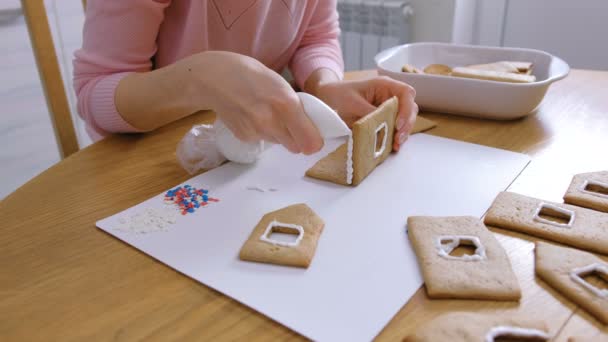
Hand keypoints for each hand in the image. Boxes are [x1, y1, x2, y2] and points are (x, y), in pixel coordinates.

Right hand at [188, 51, 322, 153]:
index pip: (311, 143)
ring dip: (278, 133)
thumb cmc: (250, 74)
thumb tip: (312, 127)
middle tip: (289, 122)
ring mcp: (256, 132)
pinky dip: (261, 132)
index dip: (313, 140)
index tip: (311, 133)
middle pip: (296, 147)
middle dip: (296, 138)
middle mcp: (272, 122)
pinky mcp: (244, 137)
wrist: (213, 78)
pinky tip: (251, 115)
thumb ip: (297, 106)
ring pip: (279, 143)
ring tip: (265, 112)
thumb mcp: (281, 84)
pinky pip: (262, 140)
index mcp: (286, 104)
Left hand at [311, 76, 417, 151]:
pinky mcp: (382, 119)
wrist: (324, 98)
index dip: (406, 109)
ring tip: (396, 145)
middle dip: (406, 125)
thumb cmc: (337, 95)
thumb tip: (384, 126)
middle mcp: (389, 95)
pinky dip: (394, 136)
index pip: (406, 93)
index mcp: (384, 85)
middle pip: (409, 108)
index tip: (398, 124)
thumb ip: (370, 114)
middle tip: (398, 139)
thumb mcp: (352, 104)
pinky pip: (394, 128)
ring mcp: (387, 107)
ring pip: (404, 120)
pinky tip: (392, 146)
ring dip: (402, 133)